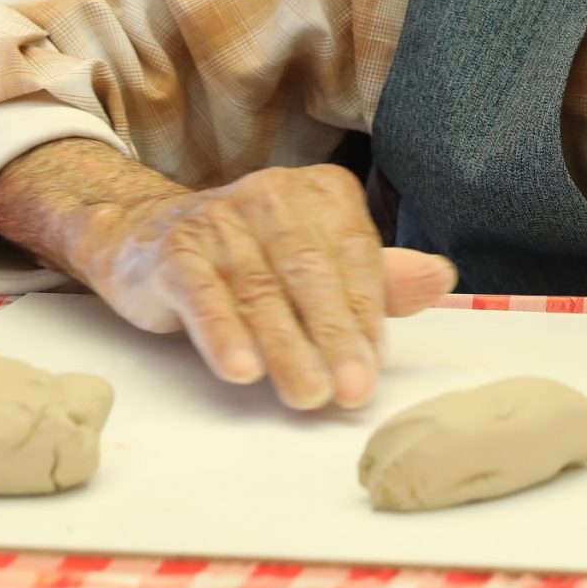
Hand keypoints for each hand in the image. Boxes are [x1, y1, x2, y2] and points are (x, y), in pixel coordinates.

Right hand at [64, 163, 455, 407]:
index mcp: (320, 192)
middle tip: (352, 390)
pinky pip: (203, 296)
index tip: (375, 365)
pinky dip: (223, 333)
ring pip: (262, 291)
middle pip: (311, 273)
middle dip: (335, 335)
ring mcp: (219, 220)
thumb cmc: (252, 255)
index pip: (355, 252)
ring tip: (308, 394)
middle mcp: (271, 195)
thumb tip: (441, 277)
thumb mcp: (317, 259)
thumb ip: (378, 277)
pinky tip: (241, 370)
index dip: (367, 313)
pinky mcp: (174, 251)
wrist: (146, 235)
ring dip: (288, 347)